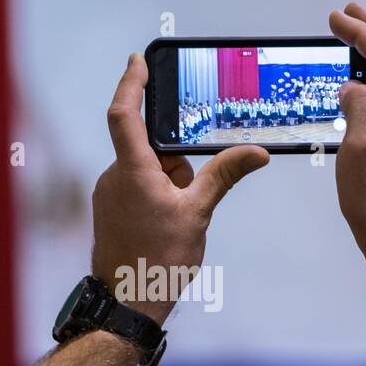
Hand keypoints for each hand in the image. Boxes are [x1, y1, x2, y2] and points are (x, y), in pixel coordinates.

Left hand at [92, 54, 268, 323]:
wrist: (128, 304)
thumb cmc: (158, 262)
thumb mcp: (198, 214)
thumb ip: (224, 175)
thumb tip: (256, 152)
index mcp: (133, 171)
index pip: (125, 114)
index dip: (131, 83)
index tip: (138, 61)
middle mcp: (114, 178)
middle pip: (151, 151)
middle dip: (178, 166)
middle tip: (191, 198)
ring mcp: (109, 196)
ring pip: (147, 173)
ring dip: (169, 186)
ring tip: (177, 223)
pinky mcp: (110, 212)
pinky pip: (138, 190)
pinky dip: (157, 199)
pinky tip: (166, 229)